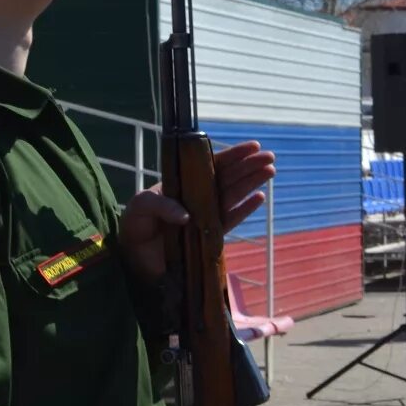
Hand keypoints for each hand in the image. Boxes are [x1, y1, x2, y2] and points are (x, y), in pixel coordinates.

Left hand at [120, 141, 275, 284]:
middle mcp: (197, 197)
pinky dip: (244, 210)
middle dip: (249, 167)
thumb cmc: (136, 227)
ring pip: (233, 196)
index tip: (253, 147)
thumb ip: (159, 205)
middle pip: (228, 178)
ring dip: (251, 183)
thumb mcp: (139, 208)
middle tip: (270, 158)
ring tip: (270, 172)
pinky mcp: (209, 236)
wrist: (135, 258)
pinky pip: (230, 221)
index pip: (210, 166)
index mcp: (182, 184)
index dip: (232, 156)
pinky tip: (258, 198)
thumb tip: (187, 215)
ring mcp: (205, 216)